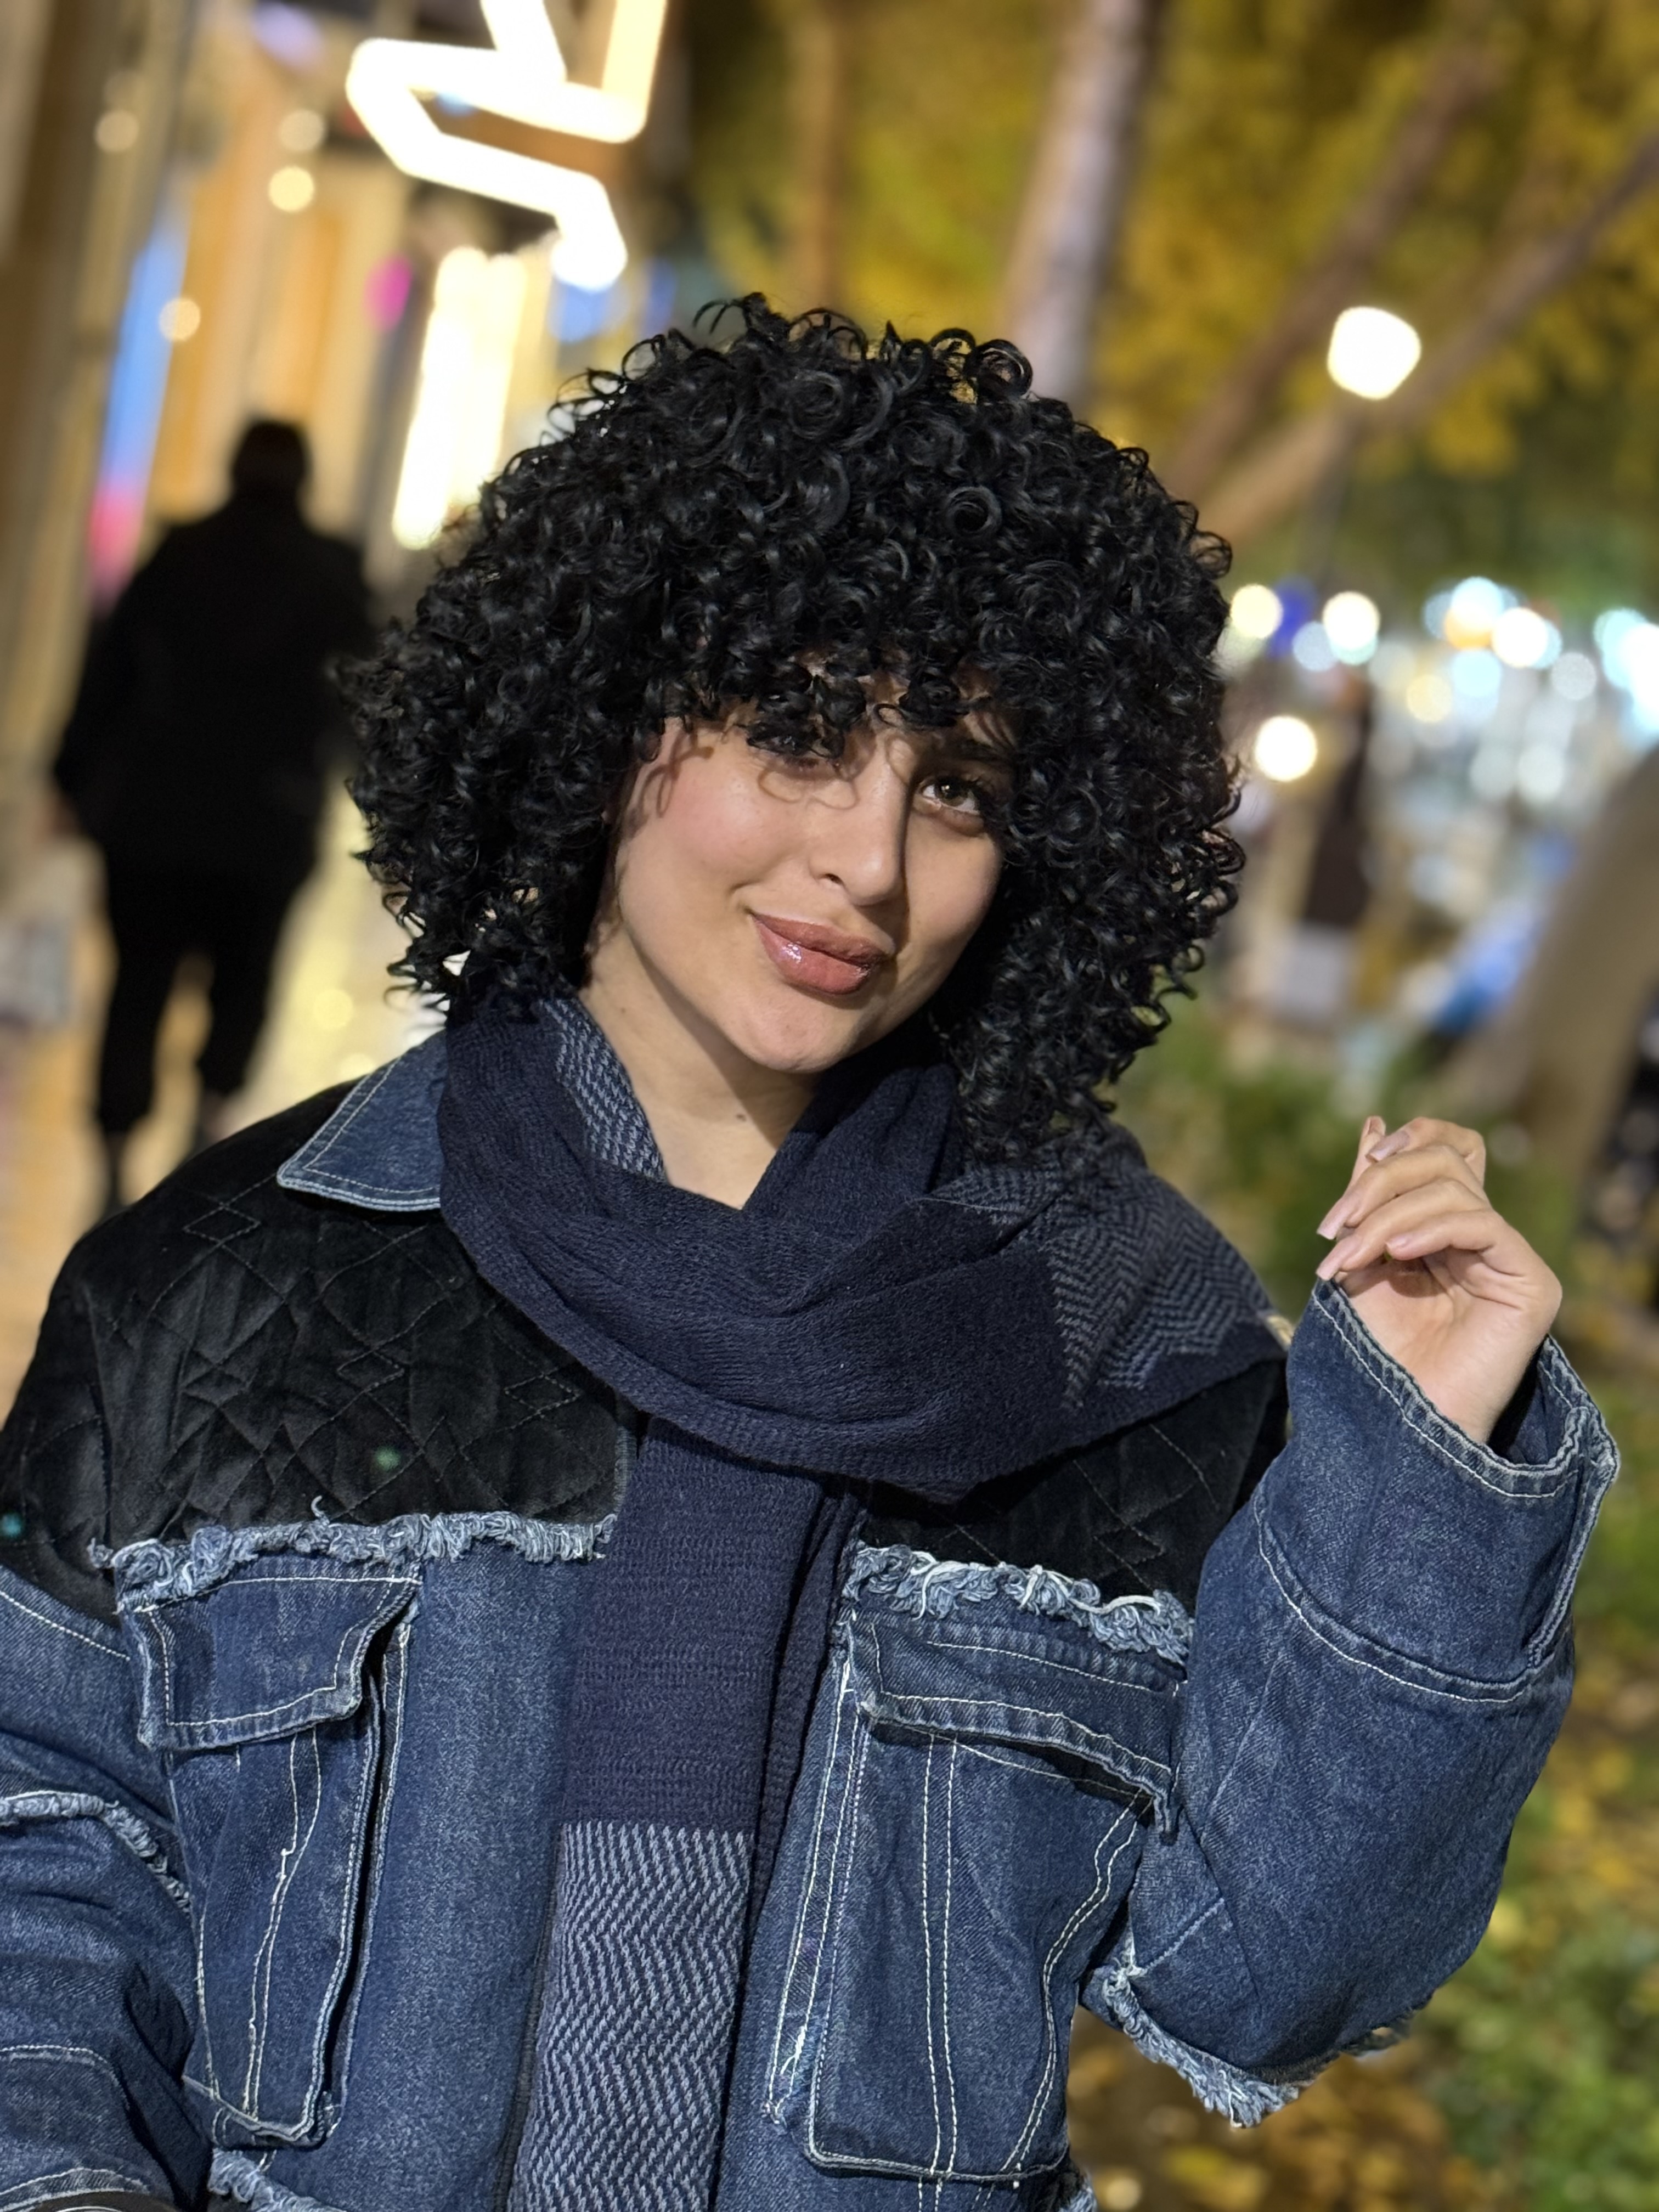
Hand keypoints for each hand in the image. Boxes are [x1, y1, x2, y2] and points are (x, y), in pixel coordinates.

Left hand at [1314, 1116, 1561, 1444]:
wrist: (1400, 1421)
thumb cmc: (1379, 1350)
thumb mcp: (1361, 1257)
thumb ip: (1369, 1195)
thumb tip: (1374, 1123)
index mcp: (1446, 1225)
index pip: (1449, 1147)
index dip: (1411, 1139)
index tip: (1364, 1164)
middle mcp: (1484, 1235)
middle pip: (1443, 1160)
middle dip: (1376, 1185)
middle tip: (1332, 1230)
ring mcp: (1510, 1258)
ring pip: (1455, 1188)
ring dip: (1385, 1217)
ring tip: (1347, 1260)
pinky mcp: (1531, 1283)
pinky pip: (1484, 1224)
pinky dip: (1431, 1228)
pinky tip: (1396, 1256)